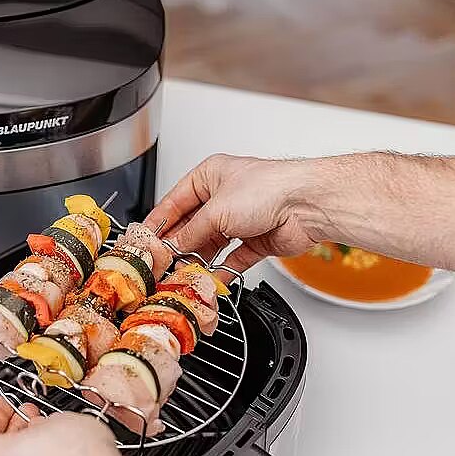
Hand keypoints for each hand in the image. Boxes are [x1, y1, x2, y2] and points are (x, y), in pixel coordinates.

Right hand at [145, 154, 320, 271]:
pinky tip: (209, 279)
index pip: (175, 201)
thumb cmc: (269, 189)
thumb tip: (173, 245)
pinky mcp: (255, 240)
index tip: (147, 239)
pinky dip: (220, 270)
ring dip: (198, 259)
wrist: (307, 205)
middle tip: (164, 260)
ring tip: (184, 273)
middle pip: (192, 225)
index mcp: (211, 176)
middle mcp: (225, 196)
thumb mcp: (216, 210)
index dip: (160, 221)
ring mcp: (241, 219)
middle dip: (179, 244)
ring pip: (211, 244)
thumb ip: (191, 232)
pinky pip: (231, 259)